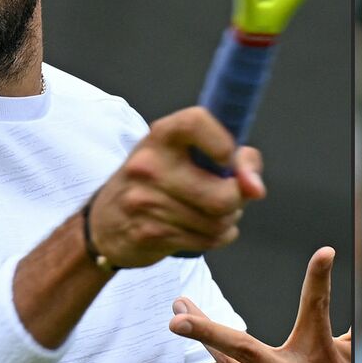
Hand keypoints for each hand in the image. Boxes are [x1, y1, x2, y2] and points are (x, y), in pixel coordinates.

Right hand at [88, 107, 265, 266]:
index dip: (224, 144)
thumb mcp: (191, 155)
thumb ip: (237, 159)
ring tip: (209, 213)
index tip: (227, 160)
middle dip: (235, 201)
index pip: (197, 122)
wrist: (106, 223)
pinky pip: (206, 240)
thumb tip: (256, 188)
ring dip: (225, 221)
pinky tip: (200, 229)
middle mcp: (149, 164)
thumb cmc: (160, 181)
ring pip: (218, 221)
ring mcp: (145, 200)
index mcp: (162, 135)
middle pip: (223, 195)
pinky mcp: (148, 233)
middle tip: (225, 195)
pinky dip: (215, 237)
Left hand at [168, 246, 350, 362]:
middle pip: (242, 347)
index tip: (324, 253)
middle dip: (204, 330)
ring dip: (204, 342)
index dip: (319, 278)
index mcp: (320, 354)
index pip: (318, 308)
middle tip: (176, 314)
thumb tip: (339, 297)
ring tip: (180, 318)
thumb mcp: (351, 360)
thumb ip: (338, 329)